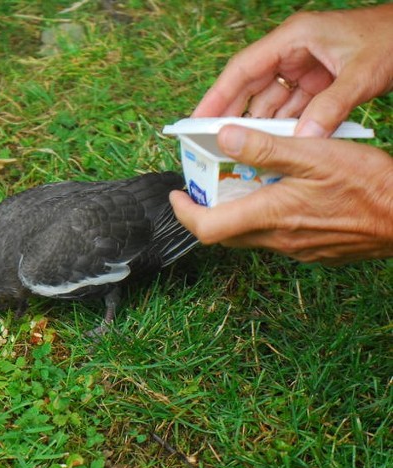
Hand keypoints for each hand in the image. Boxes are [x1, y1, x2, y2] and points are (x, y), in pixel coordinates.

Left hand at [169, 125, 392, 263]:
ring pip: (251, 234)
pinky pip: (278, 237)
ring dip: (240, 212)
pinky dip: (268, 217)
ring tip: (248, 181)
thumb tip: (225, 137)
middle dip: (208, 210)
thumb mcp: (315, 153)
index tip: (177, 196)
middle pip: (224, 233)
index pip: (207, 227)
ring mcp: (296, 249)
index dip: (184, 213)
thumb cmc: (369, 185)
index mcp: (270, 215)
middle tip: (208, 184)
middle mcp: (278, 239)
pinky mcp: (314, 251)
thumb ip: (265, 147)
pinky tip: (286, 194)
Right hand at [193, 5, 392, 136]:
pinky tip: (278, 147)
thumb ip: (331, 107)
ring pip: (271, 101)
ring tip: (244, 153)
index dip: (216, 96)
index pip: (242, 69)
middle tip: (210, 144)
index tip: (196, 120)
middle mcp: (293, 51)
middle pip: (250, 87)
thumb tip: (303, 141)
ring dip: (262, 126)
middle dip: (232, 115)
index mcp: (293, 38)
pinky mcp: (318, 80)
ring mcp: (305, 66)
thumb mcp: (362, 74)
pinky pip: (294, 107)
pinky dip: (287, 127)